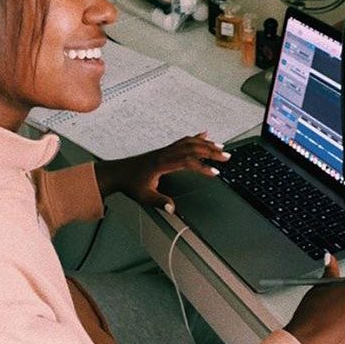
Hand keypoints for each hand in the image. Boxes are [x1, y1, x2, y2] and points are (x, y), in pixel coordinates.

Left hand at [94, 132, 227, 211]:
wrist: (118, 173)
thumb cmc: (130, 184)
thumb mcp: (144, 196)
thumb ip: (159, 201)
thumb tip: (172, 208)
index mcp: (162, 163)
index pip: (187, 162)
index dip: (202, 167)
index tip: (215, 172)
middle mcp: (165, 153)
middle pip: (192, 148)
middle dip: (210, 152)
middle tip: (226, 156)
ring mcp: (165, 150)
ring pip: (189, 143)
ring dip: (206, 144)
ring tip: (220, 148)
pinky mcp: (165, 150)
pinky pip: (183, 141)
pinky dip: (195, 138)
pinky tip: (204, 135)